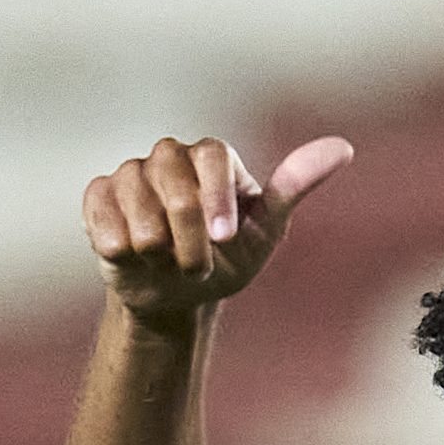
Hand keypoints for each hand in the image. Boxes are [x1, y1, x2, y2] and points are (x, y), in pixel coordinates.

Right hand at [81, 134, 354, 324]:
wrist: (178, 297)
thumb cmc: (227, 261)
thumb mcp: (264, 232)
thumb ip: (294, 188)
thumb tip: (343, 147)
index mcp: (213, 159)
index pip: (212, 155)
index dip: (216, 197)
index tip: (223, 239)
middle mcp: (170, 158)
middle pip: (172, 174)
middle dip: (186, 230)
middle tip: (198, 265)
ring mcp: (131, 175)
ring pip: (132, 191)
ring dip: (152, 241)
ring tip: (165, 262)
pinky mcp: (99, 198)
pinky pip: (100, 208)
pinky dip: (115, 237)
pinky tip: (128, 256)